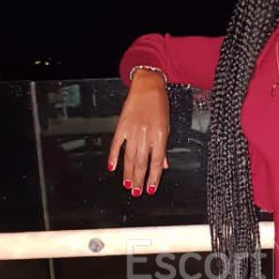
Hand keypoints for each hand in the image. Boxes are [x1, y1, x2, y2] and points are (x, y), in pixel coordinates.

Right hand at [107, 71, 169, 194]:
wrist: (148, 85)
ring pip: (130, 157)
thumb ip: (163, 147)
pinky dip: (113, 157)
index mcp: (160, 136)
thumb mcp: (166, 126)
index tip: (151, 189)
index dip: (154, 178)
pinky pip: (117, 144)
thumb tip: (163, 165)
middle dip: (139, 180)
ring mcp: (133, 131)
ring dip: (128, 173)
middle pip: (142, 162)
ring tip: (127, 185)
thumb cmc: (159, 104)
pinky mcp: (122, 125)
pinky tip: (112, 167)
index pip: (157, 162)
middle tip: (137, 192)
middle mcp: (146, 134)